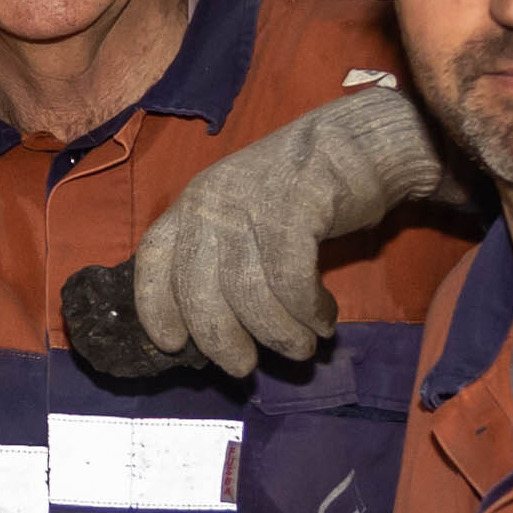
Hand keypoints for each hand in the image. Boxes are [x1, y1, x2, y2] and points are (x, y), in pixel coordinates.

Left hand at [132, 86, 463, 376]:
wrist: (358, 144)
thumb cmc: (301, 196)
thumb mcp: (245, 219)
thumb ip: (222, 261)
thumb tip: (212, 333)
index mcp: (192, 204)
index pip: (153, 259)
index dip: (155, 307)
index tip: (172, 345)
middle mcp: (211, 200)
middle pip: (197, 290)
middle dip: (219, 340)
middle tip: (243, 367)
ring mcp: (251, 200)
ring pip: (247, 292)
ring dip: (277, 333)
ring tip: (302, 346)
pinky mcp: (294, 205)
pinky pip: (291, 279)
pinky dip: (308, 310)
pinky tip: (324, 318)